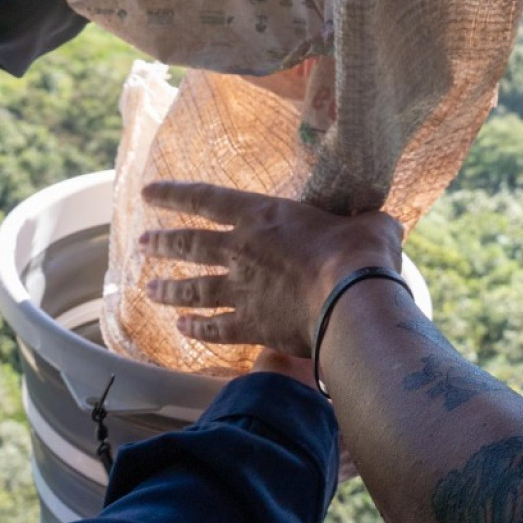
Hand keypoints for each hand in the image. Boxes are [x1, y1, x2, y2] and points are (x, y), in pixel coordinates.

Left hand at [141, 182, 403, 358]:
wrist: (353, 298)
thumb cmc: (361, 251)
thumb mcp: (368, 221)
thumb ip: (365, 220)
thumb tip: (381, 223)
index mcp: (263, 215)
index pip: (206, 199)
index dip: (174, 195)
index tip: (148, 193)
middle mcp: (242, 250)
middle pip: (189, 246)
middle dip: (162, 243)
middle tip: (142, 244)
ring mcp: (242, 290)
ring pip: (193, 289)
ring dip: (169, 289)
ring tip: (148, 289)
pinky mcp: (252, 326)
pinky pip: (216, 329)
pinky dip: (196, 329)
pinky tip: (182, 330)